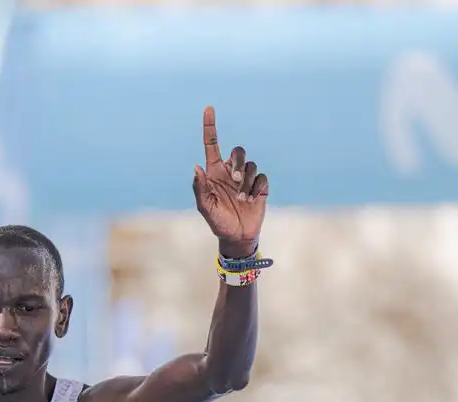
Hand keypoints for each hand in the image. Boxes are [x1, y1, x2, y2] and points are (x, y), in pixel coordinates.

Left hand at [191, 106, 268, 258]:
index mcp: (214, 172)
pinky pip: (262, 178)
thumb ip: (199, 188)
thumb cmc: (217, 221)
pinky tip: (252, 200)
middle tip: (235, 179)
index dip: (210, 127)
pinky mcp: (260, 186)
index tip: (208, 108)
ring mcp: (246, 178)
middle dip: (238, 161)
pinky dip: (256, 188)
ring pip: (251, 164)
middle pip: (238, 151)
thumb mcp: (204, 207)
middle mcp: (231, 171)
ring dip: (246, 181)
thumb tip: (196, 167)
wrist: (237, 237)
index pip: (212, 144)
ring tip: (242, 198)